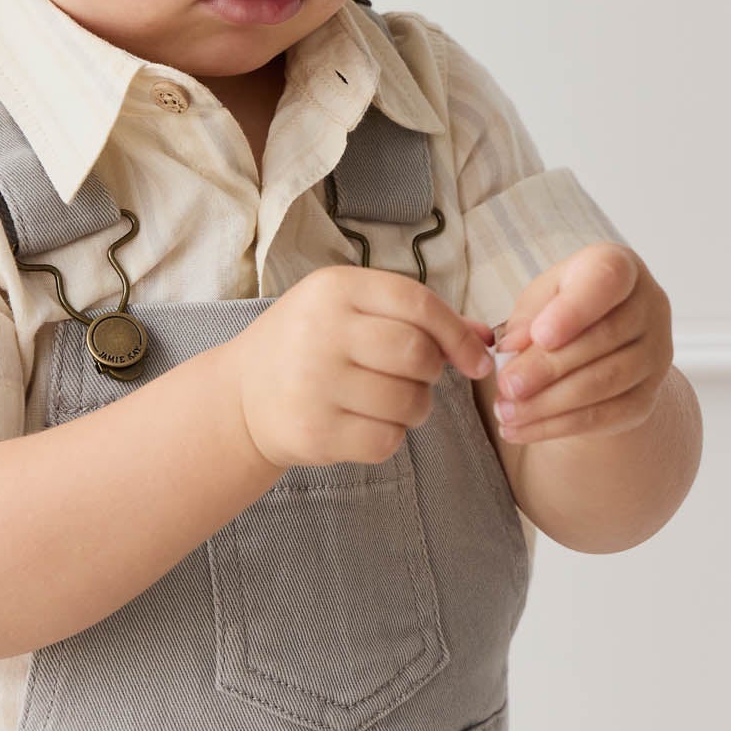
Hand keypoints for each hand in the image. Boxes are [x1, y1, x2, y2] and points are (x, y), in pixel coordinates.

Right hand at [230, 264, 495, 470]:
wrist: (242, 396)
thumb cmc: (310, 346)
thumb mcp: (352, 312)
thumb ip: (418, 319)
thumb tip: (487, 340)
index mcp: (334, 289)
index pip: (418, 304)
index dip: (457, 334)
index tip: (477, 362)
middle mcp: (321, 331)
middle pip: (417, 354)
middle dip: (431, 373)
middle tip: (415, 378)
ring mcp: (314, 384)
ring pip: (409, 402)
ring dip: (414, 408)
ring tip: (387, 401)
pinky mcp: (314, 432)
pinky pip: (387, 441)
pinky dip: (389, 436)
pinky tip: (364, 423)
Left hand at [490, 243, 673, 443]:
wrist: (599, 344)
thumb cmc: (562, 308)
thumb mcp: (540, 299)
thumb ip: (528, 317)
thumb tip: (511, 349)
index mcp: (621, 268)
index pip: (607, 280)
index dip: (574, 310)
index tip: (540, 336)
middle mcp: (650, 308)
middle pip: (602, 340)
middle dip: (547, 367)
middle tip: (505, 386)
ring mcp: (656, 355)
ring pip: (603, 383)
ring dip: (548, 403)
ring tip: (505, 411)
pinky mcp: (647, 397)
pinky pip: (604, 417)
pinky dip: (556, 427)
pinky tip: (519, 430)